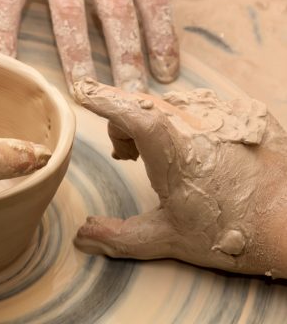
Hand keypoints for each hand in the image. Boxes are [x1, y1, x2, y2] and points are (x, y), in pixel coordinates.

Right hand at [0, 0, 178, 93]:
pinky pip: (10, 3)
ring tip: (83, 90)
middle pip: (116, 13)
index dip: (160, 36)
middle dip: (125, 58)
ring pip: (69, 14)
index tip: (166, 73)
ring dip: (77, 55)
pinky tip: (10, 62)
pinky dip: (6, 32)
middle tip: (130, 95)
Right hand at [73, 78, 286, 277]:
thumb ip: (120, 236)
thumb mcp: (170, 238)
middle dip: (125, 125)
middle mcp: (198, 123)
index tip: (82, 91)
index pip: (130, 113)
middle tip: (128, 157)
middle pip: (144, 106)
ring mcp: (225, 114)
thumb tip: (84, 236)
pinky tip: (201, 150)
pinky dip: (187, 120)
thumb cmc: (235, 233)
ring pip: (172, 102)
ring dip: (155, 121)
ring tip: (167, 156)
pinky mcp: (247, 113)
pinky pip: (202, 105)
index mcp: (173, 151)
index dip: (103, 100)